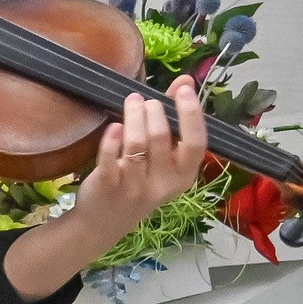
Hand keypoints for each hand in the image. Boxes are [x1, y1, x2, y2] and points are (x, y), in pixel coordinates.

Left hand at [67, 75, 210, 241]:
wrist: (105, 222)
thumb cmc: (140, 182)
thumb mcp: (163, 159)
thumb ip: (175, 121)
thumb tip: (185, 81)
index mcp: (184, 175)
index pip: (197, 143)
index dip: (191, 114)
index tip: (183, 90)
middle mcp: (163, 183)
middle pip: (161, 138)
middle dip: (153, 111)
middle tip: (143, 100)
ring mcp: (135, 187)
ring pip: (136, 145)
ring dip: (132, 117)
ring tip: (130, 102)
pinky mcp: (108, 186)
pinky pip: (109, 158)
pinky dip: (111, 139)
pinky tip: (113, 126)